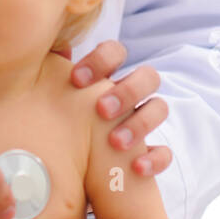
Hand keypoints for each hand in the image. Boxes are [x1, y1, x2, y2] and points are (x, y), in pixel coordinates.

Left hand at [60, 40, 171, 178]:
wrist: (73, 167)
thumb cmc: (60, 123)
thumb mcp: (55, 98)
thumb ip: (54, 74)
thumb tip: (61, 50)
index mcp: (107, 76)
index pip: (116, 52)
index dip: (103, 59)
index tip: (77, 79)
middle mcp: (131, 95)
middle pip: (148, 76)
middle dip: (128, 91)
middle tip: (102, 110)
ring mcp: (143, 122)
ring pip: (159, 108)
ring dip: (140, 123)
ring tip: (115, 142)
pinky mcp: (150, 154)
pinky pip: (165, 153)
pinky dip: (154, 159)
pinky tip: (136, 167)